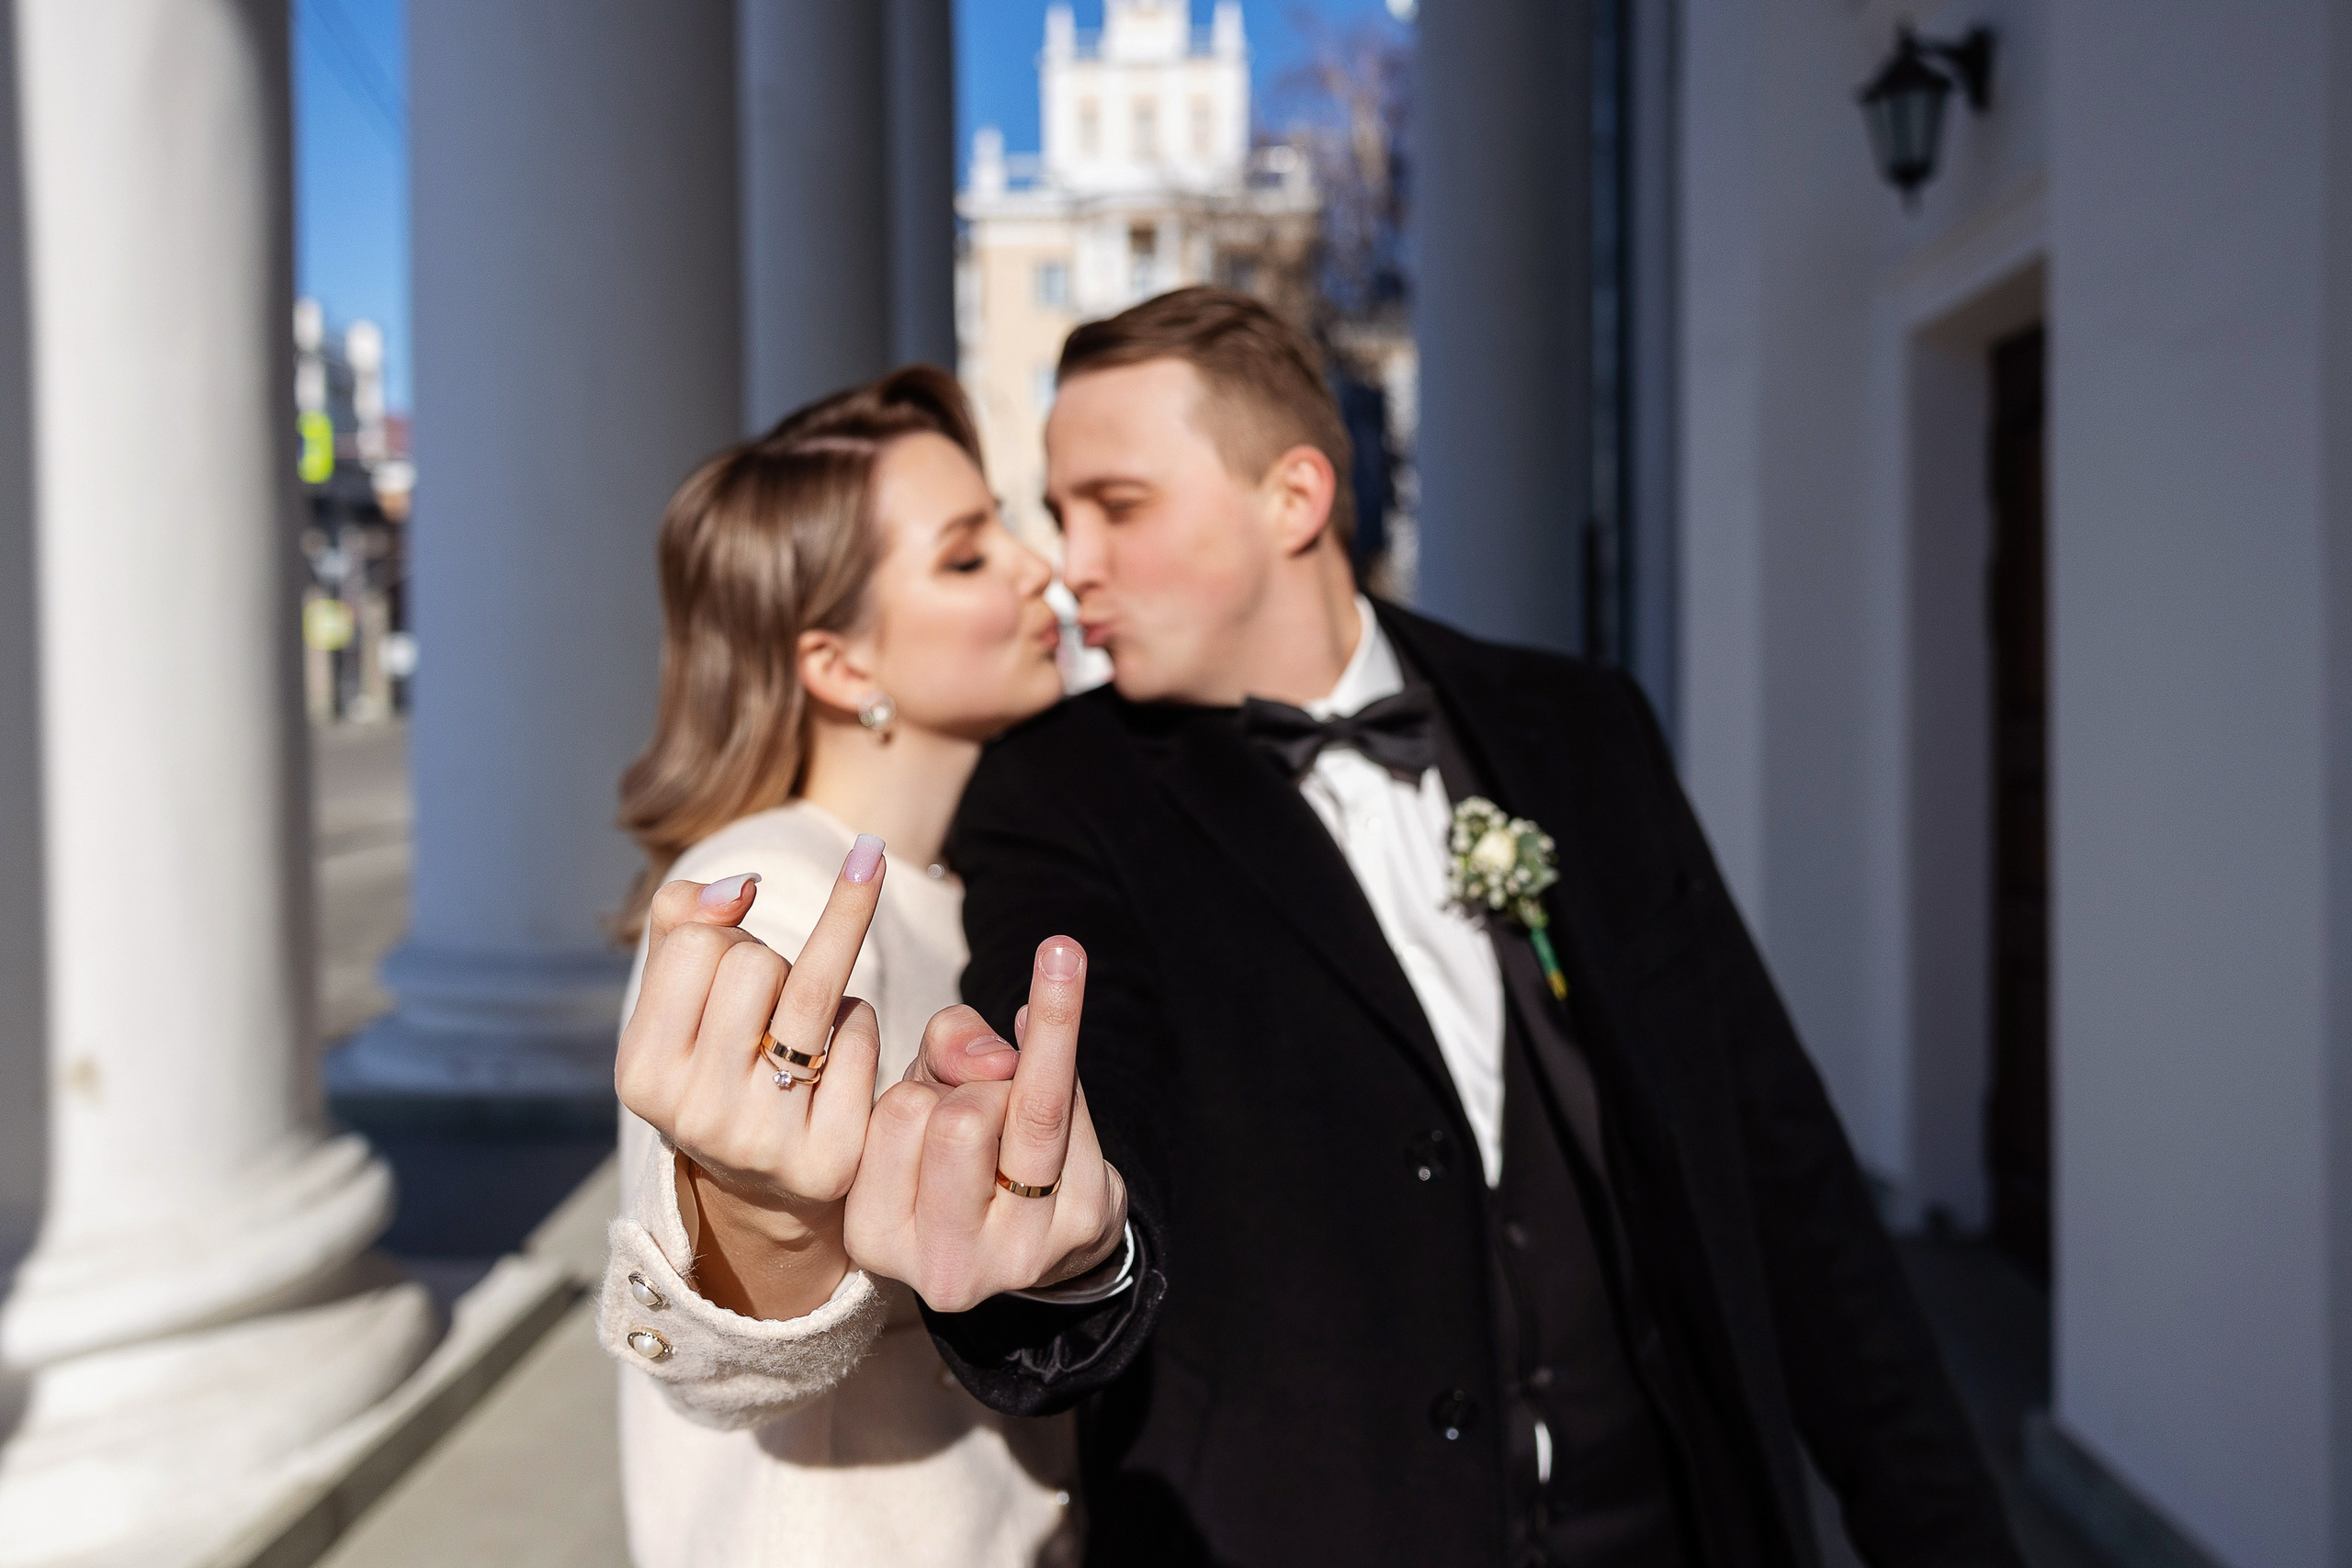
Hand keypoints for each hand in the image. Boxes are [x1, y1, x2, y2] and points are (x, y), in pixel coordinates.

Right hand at [613, 840, 891, 1317]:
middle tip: (765, 1008)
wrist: (765, 1182)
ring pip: (813, 987)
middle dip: (769, 963)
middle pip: (754, 962)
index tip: (725, 971)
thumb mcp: (676, 995)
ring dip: (818, 982)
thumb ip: (684, 916)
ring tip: (801, 1020)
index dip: (723, 938)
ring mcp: (763, 1141)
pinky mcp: (830, 1156)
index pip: (694, 942)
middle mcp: (695, 1115)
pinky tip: (835, 1062)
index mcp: (642, 1075)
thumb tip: (741, 886)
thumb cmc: (719, 1061)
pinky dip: (856, 1023)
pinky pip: (861, 1031)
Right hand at [845, 936, 1128, 1312]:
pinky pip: (1080, 1113)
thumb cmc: (960, 1147)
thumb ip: (944, 1043)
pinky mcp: (1083, 1227)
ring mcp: (1019, 1252)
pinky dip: (1068, 1080)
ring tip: (1018, 1100)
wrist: (1038, 1221)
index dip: (929, 1083)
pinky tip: (1059, 1109)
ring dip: (1028, 1078)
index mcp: (875, 1234)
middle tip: (987, 1108)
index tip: (938, 1080)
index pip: (899, 1111)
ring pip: (1032, 1113)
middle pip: (961, 1121)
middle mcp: (943, 1262)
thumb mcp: (927, 1086)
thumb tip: (999, 1058)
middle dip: (979, 1089)